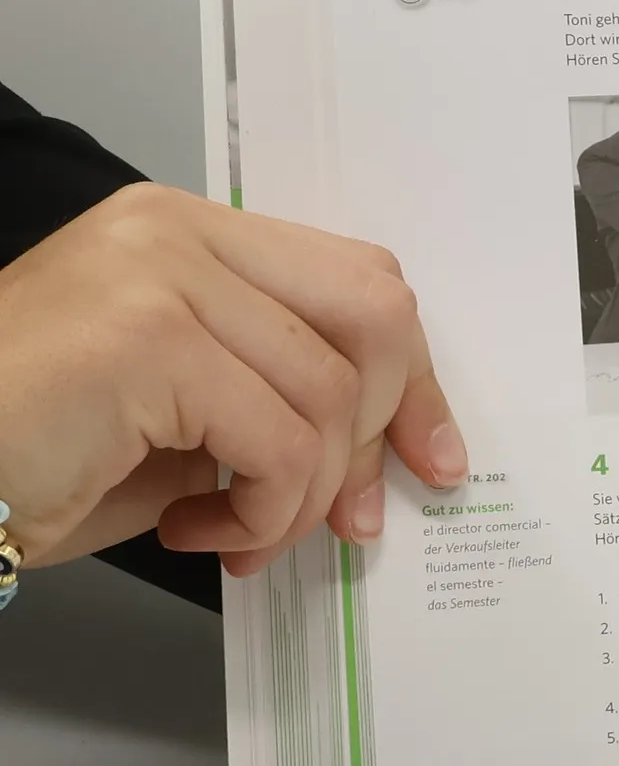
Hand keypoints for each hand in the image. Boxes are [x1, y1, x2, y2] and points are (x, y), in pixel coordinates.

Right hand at [0, 185, 465, 576]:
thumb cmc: (29, 454)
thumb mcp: (186, 413)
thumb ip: (280, 402)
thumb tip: (384, 456)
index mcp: (193, 232)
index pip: (359, 283)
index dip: (414, 377)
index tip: (432, 456)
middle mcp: (179, 233)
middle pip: (374, 317)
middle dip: (386, 429)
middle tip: (352, 517)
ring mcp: (160, 275)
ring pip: (329, 396)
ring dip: (303, 497)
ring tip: (240, 533)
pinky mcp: (146, 338)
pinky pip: (279, 444)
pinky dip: (264, 512)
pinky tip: (204, 531)